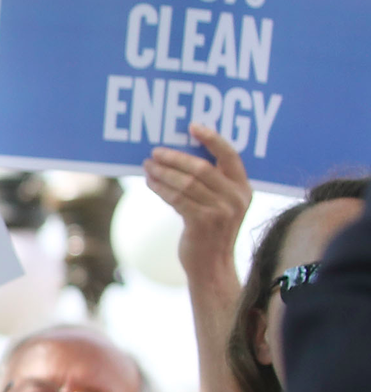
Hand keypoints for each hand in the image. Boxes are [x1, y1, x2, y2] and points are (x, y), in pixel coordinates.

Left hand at [144, 123, 251, 275]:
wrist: (212, 264)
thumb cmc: (211, 229)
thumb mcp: (221, 204)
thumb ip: (211, 182)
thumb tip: (177, 155)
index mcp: (244, 187)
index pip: (230, 155)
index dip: (212, 138)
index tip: (192, 126)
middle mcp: (236, 197)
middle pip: (201, 167)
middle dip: (174, 157)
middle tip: (155, 151)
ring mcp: (221, 211)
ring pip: (185, 182)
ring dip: (162, 172)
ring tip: (147, 166)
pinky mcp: (202, 222)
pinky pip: (176, 198)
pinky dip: (160, 188)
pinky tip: (150, 183)